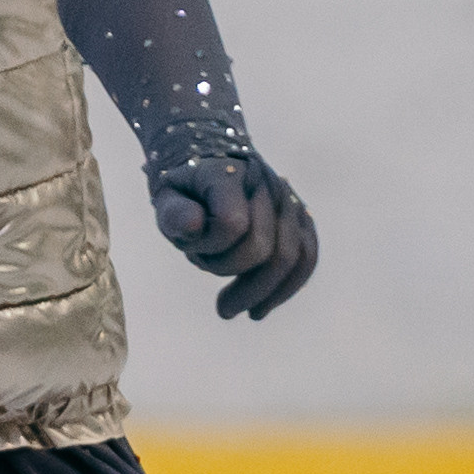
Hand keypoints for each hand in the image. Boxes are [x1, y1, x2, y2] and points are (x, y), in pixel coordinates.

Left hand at [151, 149, 318, 320]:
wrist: (211, 160)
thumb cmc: (185, 188)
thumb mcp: (166, 197)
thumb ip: (173, 213)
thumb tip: (194, 227)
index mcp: (229, 175)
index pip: (233, 224)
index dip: (211, 249)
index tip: (191, 250)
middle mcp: (266, 184)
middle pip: (267, 249)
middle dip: (243, 286)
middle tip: (223, 308)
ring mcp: (288, 199)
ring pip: (294, 257)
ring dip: (268, 294)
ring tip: (248, 313)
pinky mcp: (301, 217)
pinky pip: (307, 257)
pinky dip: (289, 287)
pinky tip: (264, 306)